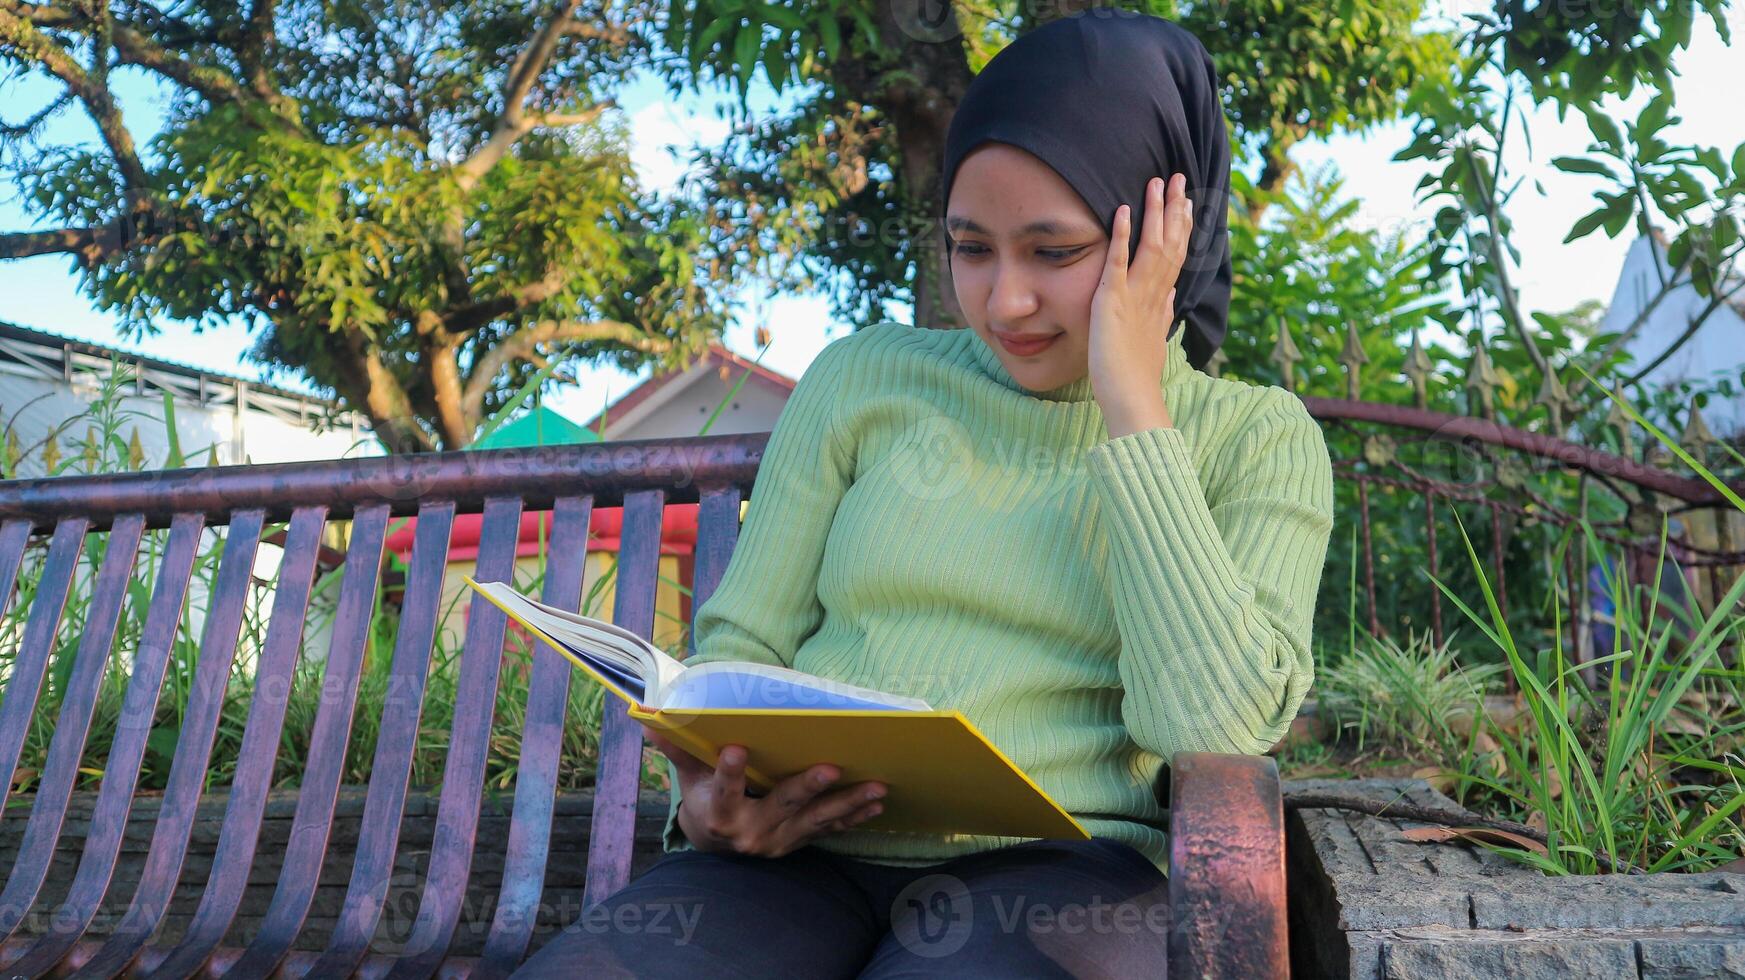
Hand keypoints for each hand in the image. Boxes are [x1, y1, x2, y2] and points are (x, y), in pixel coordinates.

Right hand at [645, 728, 887, 857]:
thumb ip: (677, 749)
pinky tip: (878, 804)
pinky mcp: (798, 843)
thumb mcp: (688, 777)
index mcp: (719, 814)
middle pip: (782, 805)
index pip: (723, 790)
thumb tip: (649, 719)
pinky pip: (829, 830)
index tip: (735, 748)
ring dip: (848, 804)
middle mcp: (750, 833)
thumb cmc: (703, 798)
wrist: (716, 844)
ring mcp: (778, 842)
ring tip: (877, 787)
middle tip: (831, 767)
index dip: (728, 772)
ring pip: (816, 821)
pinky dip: (854, 817)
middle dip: (808, 787)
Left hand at [1088, 173, 1192, 436]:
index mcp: (1162, 300)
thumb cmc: (1137, 376)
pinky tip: (1121, 211)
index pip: (1177, 255)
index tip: (1187, 202)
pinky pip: (1118, 263)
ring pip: (1151, 246)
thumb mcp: (1153, 338)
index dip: (1183, 227)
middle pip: (1171, 243)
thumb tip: (1173, 294)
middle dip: (1175, 209)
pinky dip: (1121, 236)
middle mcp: (1154, 294)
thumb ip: (1163, 313)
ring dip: (1155, 213)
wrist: (1131, 398)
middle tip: (1179, 178)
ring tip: (1157, 183)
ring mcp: (1136, 296)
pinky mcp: (1113, 301)